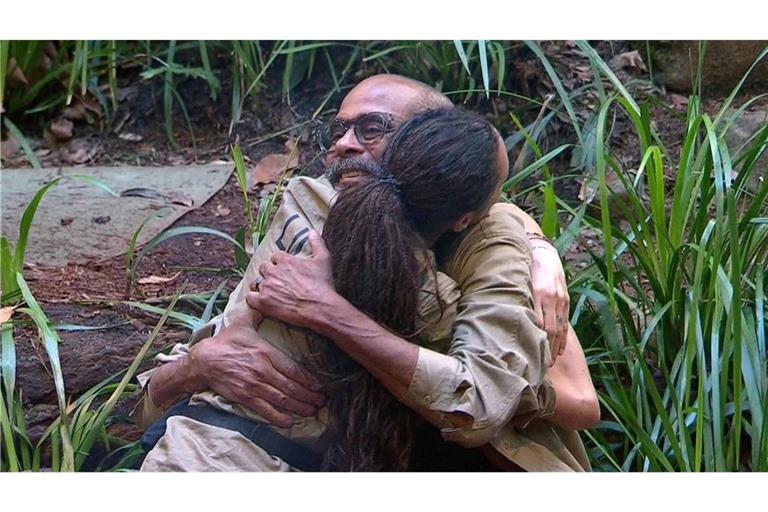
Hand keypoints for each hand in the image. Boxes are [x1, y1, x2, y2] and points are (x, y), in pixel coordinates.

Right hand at [188, 322, 325, 427]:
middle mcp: (263, 370)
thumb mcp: (243, 324)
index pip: (293, 368)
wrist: (203, 360)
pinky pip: (264, 409)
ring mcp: (254, 385)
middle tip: (321, 402)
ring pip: (281, 399)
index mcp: (266, 352)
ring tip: (311, 411)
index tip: (319, 386)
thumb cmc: (225, 342)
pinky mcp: (244, 397)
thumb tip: (262, 297)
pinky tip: (288, 422)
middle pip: (291, 386)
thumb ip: (257, 314)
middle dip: (309, 396)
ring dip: (299, 407)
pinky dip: (277, 417)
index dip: (308, 379)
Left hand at [246, 230, 338, 330]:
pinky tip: (260, 301)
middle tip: (277, 281)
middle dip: (269, 273)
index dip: (280, 263)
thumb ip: (317, 243)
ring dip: (261, 285)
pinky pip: (250, 298)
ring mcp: (267, 287)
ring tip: (268, 291)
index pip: (276, 257)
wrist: (319, 307)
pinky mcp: (263, 302)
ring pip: (255, 282)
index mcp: (285, 260)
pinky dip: (253, 299)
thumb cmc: (322, 284)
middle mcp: (273, 271)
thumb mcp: (324, 259)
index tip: (285, 269)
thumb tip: (312, 231)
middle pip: (264, 268)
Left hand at [529, 240, 568, 362]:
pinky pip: (565, 323)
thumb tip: (507, 319)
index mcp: (538, 293)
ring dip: (555, 347)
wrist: (544, 255)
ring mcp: (560, 300)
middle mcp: (551, 298)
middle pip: (550, 329)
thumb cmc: (526, 270)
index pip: (537, 322)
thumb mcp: (520, 283)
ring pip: (559, 328)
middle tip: (541, 366)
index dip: (535, 339)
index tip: (530, 354)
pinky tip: (560, 351)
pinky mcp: (566, 300)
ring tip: (550, 362)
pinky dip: (563, 339)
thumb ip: (517, 300)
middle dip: (546, 348)